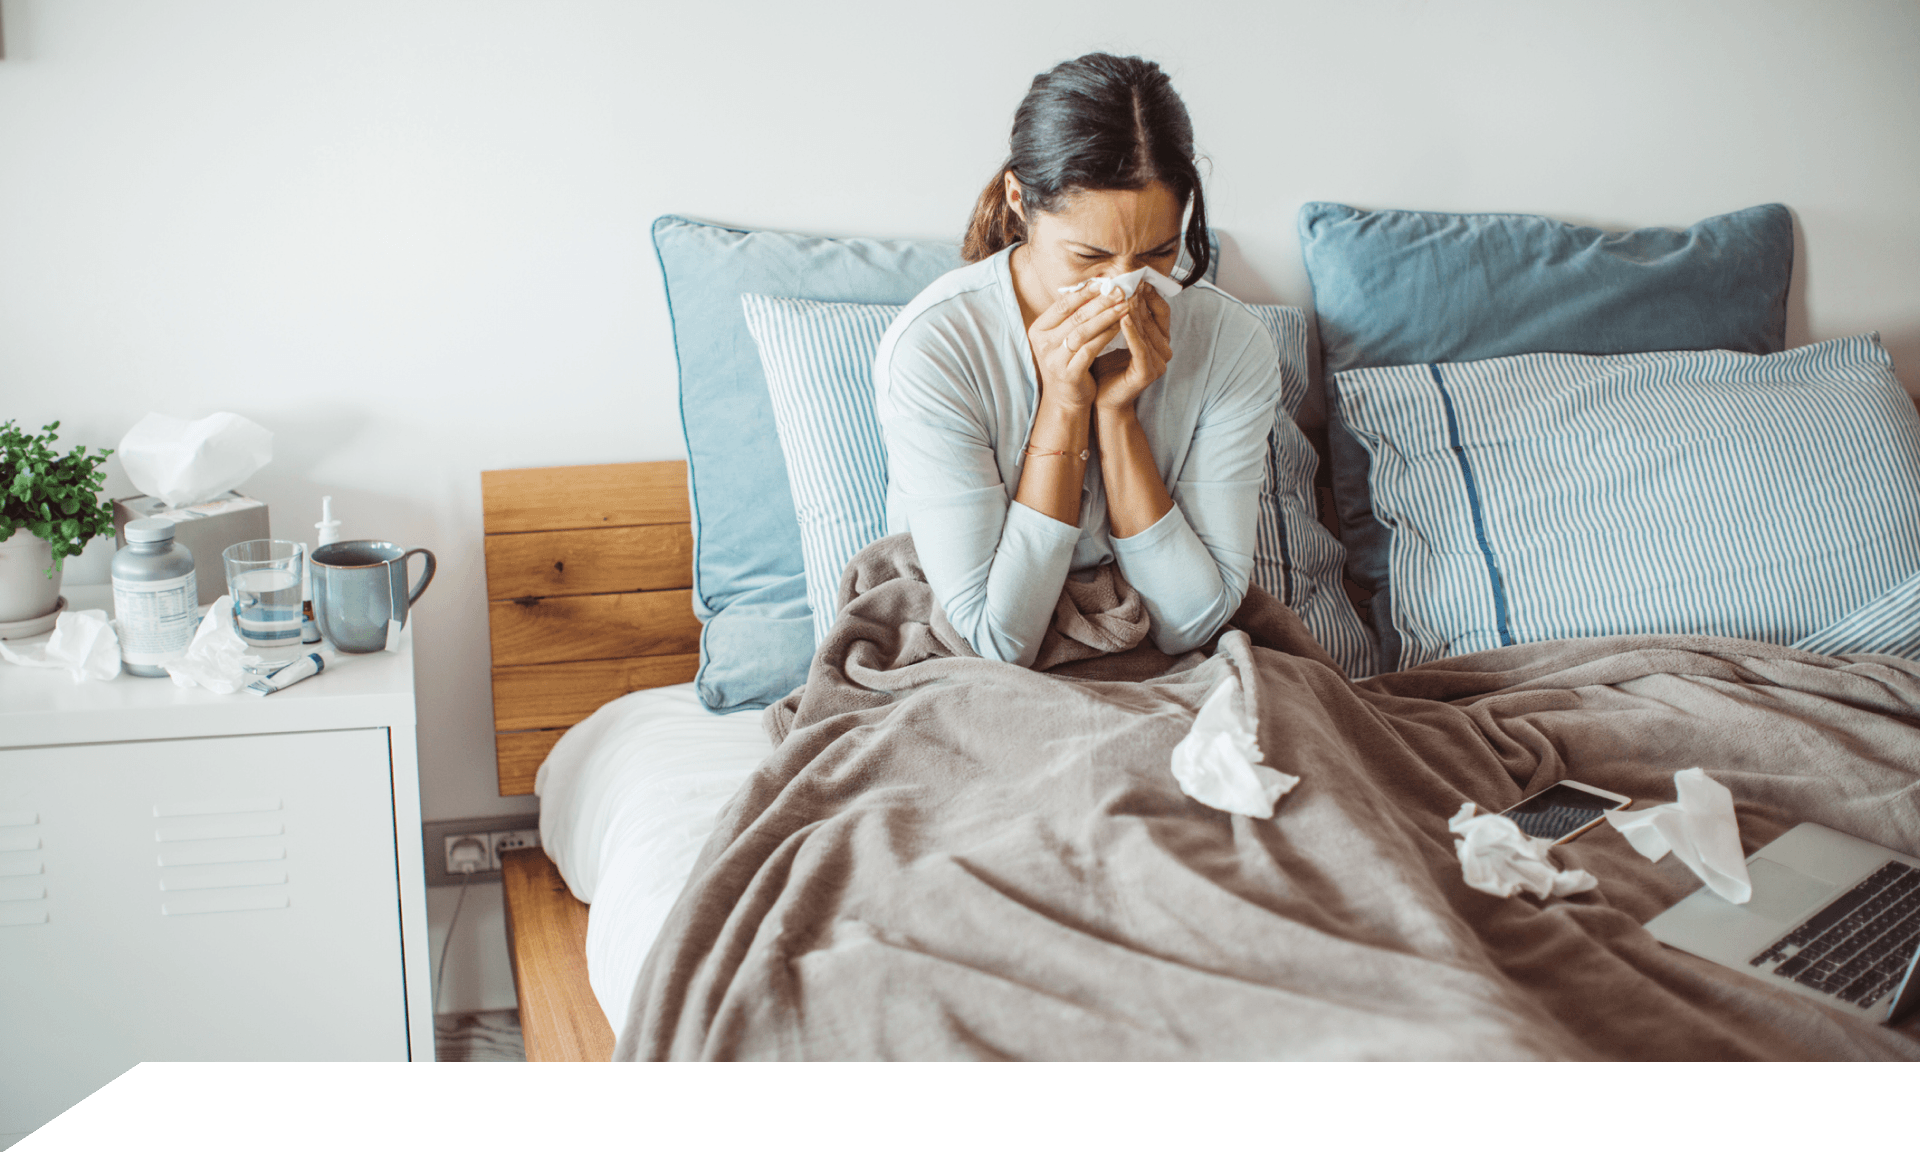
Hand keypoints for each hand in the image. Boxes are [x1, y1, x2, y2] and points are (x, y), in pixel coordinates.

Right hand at [1026, 284, 1130, 411]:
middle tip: (1119, 291)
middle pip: (1075, 316)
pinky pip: (1091, 349)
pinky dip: (1106, 336)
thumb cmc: (1067, 363)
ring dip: (1106, 317)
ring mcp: (1054, 359)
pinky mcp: (1069, 373)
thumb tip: (1095, 287)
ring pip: (1083, 331)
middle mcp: (1043, 344)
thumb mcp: (1062, 338)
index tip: (1104, 282)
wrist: (1065, 399)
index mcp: (1038, 330)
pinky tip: (1119, 327)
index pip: (1063, 305)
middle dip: (1100, 302)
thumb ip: (1072, 317)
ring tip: (1123, 306)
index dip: (1084, 292)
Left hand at [1092, 285, 1171, 412]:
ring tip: (1124, 294)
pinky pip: (1140, 348)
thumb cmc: (1105, 367)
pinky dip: (1131, 332)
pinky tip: (1123, 318)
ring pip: (1146, 331)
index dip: (1150, 294)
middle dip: (1140, 298)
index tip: (1136, 277)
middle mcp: (1164, 350)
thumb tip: (1114, 287)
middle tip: (1129, 280)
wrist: (1101, 399)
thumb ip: (1120, 316)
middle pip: (1153, 318)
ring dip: (1135, 311)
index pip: (1160, 311)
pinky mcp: (1148, 372)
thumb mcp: (1114, 336)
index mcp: (1159, 340)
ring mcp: (1158, 362)